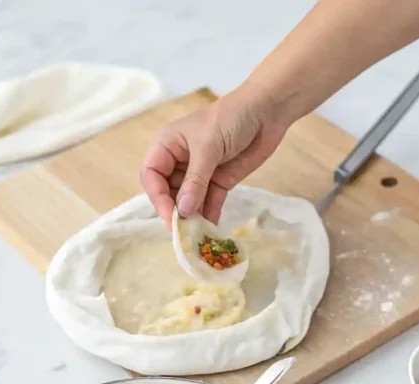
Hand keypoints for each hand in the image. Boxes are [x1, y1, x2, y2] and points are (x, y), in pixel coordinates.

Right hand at [140, 88, 288, 226]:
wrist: (266, 112)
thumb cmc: (230, 119)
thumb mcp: (208, 147)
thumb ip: (195, 180)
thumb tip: (182, 210)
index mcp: (167, 145)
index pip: (152, 176)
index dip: (158, 197)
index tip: (170, 216)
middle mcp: (179, 160)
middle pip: (169, 192)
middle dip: (175, 211)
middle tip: (184, 233)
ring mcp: (200, 172)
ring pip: (189, 200)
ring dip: (192, 217)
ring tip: (198, 237)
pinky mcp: (220, 180)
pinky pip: (210, 202)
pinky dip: (209, 215)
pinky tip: (211, 231)